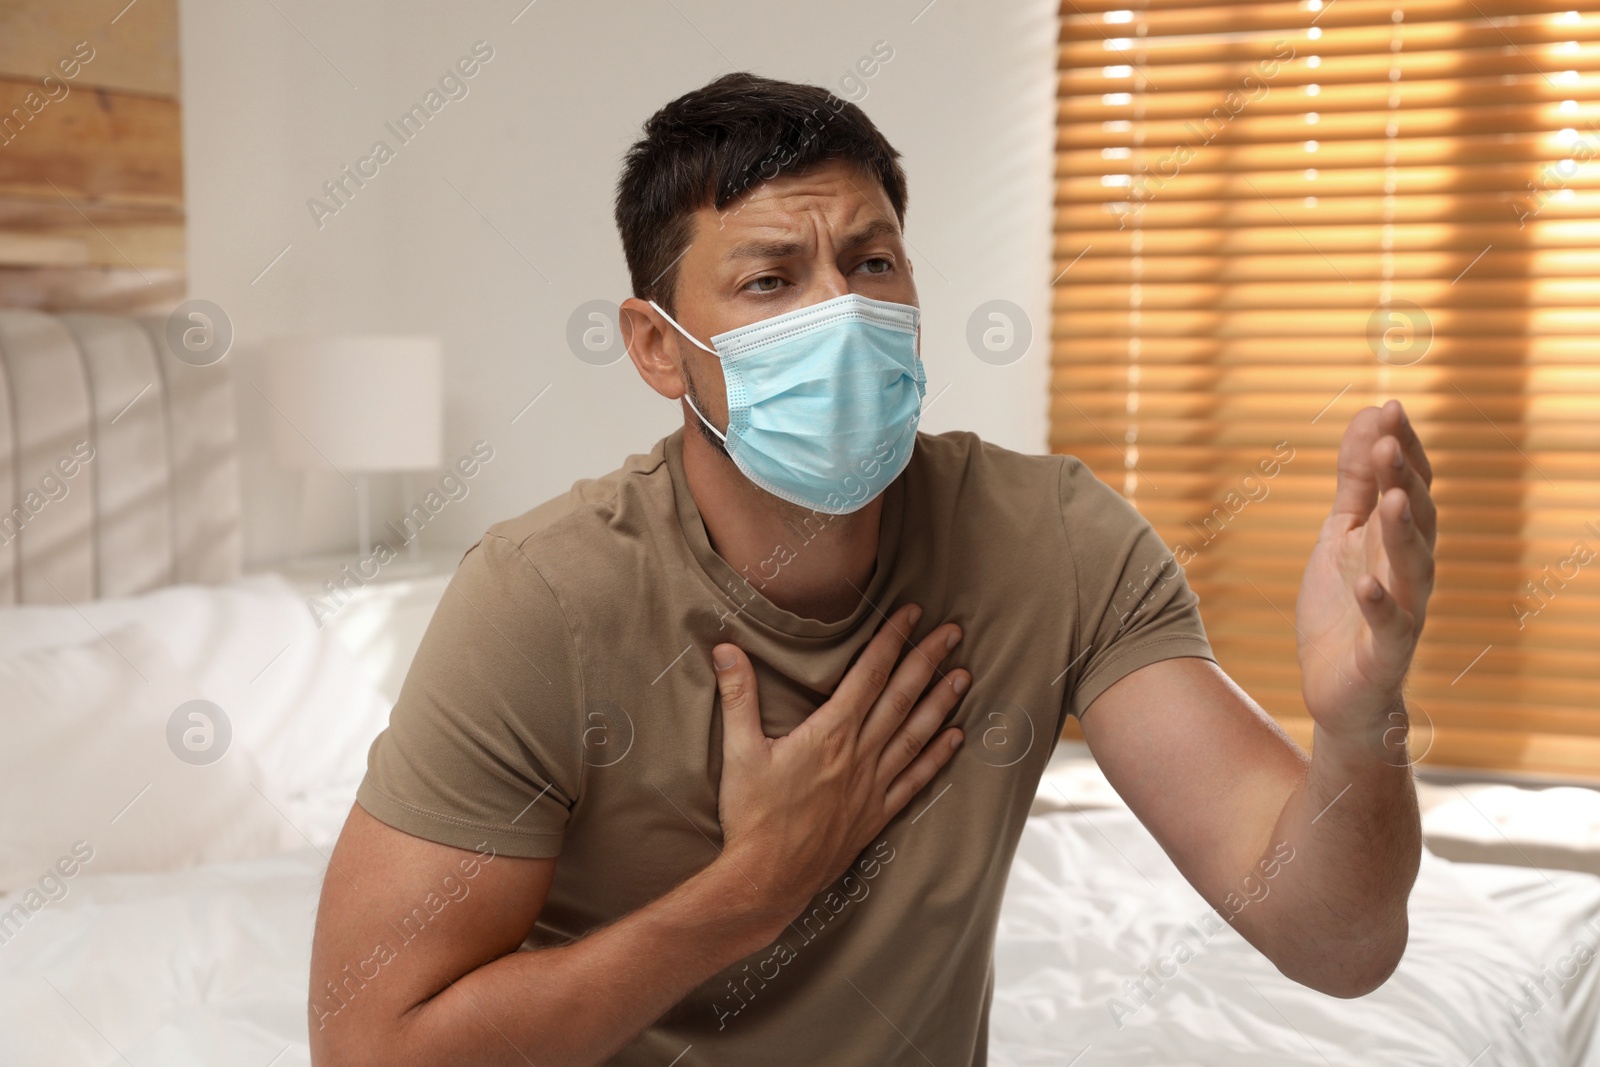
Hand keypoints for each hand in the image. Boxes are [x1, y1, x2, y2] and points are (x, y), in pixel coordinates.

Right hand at [710, 603, 969, 917]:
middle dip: (928, 660)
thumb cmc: (751, 816)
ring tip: (964, 675)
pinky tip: (956, 737)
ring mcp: (873, 786)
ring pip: (917, 734)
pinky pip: (916, 779)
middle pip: (902, 697)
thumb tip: (725, 649)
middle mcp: (859, 756)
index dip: (892, 640)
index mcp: (829, 735)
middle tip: (954, 632)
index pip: (869, 675)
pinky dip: (938, 756)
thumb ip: (738, 697)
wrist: (767, 880)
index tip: (911, 614)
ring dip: (942, 702)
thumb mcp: (738, 752)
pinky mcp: (877, 814)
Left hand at [1294, 400, 1436, 735]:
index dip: (1401, 448)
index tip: (1388, 408)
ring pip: (1414, 566)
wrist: (1337, 688)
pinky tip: (1366, 582)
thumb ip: (1355, 482)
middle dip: (1403, 479)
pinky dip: (1379, 602)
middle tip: (1387, 441)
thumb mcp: (1341, 534)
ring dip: (1403, 531)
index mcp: (1396, 538)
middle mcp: (1408, 569)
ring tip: (1390, 498)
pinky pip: (1391, 625)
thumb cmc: (1343, 606)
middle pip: (1416, 517)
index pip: (1409, 484)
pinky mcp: (1387, 651)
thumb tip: (1369, 416)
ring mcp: (1403, 609)